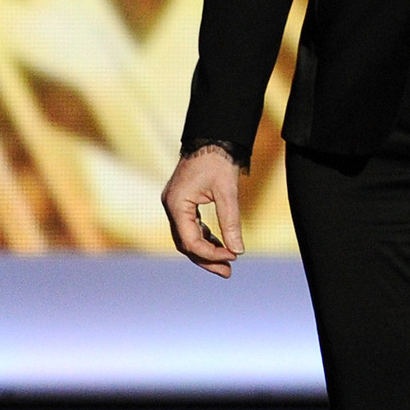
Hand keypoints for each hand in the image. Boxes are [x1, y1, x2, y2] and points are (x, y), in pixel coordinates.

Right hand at [160, 145, 244, 276]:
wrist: (213, 136)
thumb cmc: (219, 160)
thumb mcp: (227, 192)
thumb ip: (231, 222)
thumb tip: (238, 250)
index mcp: (176, 204)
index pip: (190, 240)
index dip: (210, 253)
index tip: (233, 257)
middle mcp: (171, 206)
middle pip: (185, 243)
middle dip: (206, 258)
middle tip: (227, 273)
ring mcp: (175, 204)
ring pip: (187, 236)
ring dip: (206, 250)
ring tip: (227, 264)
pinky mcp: (183, 202)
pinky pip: (191, 226)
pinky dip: (205, 237)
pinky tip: (221, 245)